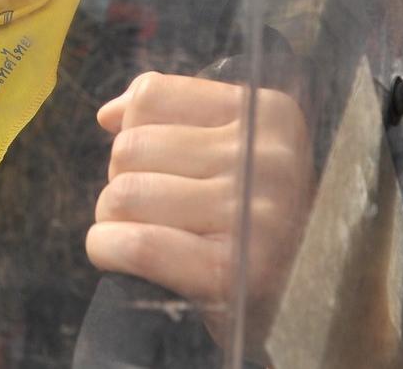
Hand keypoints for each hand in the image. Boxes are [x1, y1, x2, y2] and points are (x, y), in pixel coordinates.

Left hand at [87, 72, 311, 355]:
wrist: (295, 304)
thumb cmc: (247, 221)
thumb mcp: (230, 152)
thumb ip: (169, 116)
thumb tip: (107, 114)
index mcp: (270, 114)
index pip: (150, 97)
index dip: (136, 134)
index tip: (165, 167)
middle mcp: (268, 158)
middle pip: (130, 148)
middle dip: (125, 182)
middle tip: (159, 213)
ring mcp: (254, 216)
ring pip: (123, 194)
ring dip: (115, 220)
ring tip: (151, 235)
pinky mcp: (230, 272)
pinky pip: (135, 245)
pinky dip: (108, 249)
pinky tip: (122, 256)